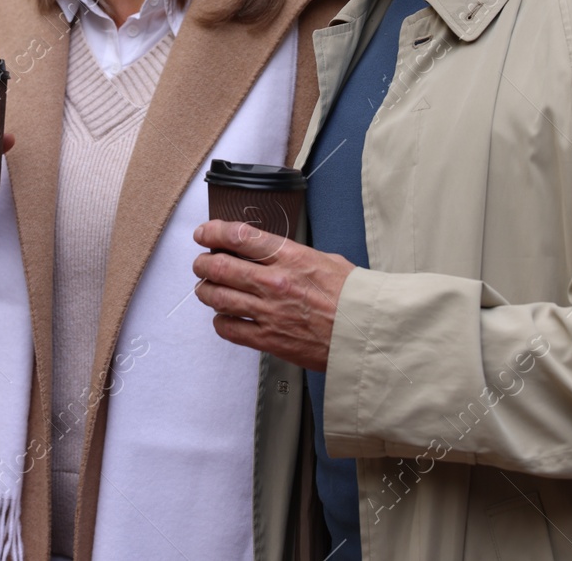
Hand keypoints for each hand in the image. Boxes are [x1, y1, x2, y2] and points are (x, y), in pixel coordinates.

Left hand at [190, 220, 356, 372]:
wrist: (369, 334)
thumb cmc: (354, 298)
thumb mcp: (327, 261)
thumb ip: (294, 256)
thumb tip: (274, 253)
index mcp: (290, 257)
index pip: (239, 236)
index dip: (213, 232)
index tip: (204, 233)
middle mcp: (274, 282)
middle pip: (218, 266)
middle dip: (203, 263)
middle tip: (202, 263)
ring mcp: (268, 312)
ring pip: (217, 297)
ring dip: (206, 290)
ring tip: (207, 288)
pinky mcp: (268, 339)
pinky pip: (228, 328)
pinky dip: (220, 321)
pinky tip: (225, 317)